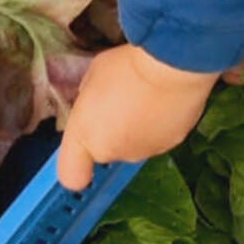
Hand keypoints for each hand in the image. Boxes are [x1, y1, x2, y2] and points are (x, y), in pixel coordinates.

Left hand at [56, 44, 218, 190]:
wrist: (171, 67)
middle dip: (110, 131)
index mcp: (87, 135)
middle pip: (107, 150)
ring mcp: (144, 152)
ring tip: (144, 96)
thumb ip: (88, 98)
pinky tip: (162, 99)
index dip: (76, 162)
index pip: (72, 176)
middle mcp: (114, 152)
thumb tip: (96, 101)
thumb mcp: (92, 74)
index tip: (81, 144)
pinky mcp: (170, 146)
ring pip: (134, 144)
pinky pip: (159, 137)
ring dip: (136, 128)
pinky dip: (159, 124)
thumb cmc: (127, 67)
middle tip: (118, 101)